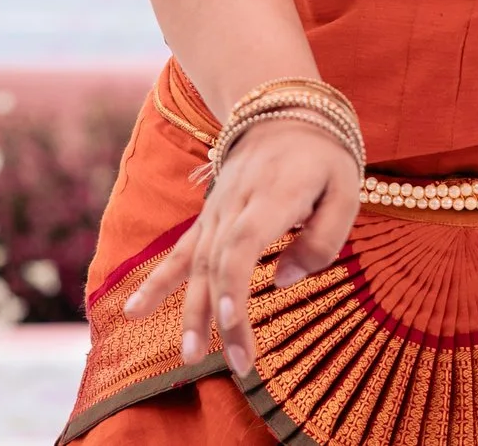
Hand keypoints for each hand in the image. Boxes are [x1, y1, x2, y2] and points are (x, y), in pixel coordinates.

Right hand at [119, 116, 358, 378]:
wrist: (282, 112)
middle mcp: (234, 205)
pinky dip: (157, 283)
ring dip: (191, 311)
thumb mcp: (344, 190)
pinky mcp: (207, 218)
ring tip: (188, 357)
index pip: (242, 243)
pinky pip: (178, 252)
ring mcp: (215, 212)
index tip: (231, 319)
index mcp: (271, 197)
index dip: (233, 282)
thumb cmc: (322, 158)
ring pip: (196, 265)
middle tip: (237, 365)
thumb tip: (282, 280)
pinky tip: (132, 312)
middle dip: (223, 317)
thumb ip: (322, 238)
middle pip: (219, 265)